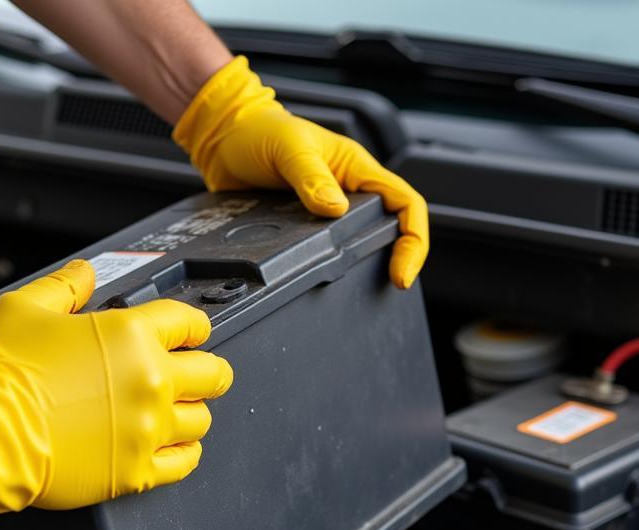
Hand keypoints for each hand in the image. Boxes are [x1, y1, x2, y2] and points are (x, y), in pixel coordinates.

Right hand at [0, 260, 232, 520]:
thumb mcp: (25, 308)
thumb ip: (64, 287)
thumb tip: (84, 273)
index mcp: (131, 335)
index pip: (190, 323)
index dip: (193, 327)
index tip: (190, 334)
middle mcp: (150, 381)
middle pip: (212, 374)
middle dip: (206, 371)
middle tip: (195, 375)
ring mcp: (148, 429)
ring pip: (201, 420)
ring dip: (191, 414)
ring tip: (175, 413)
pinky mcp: (137, 470)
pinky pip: (184, 463)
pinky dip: (184, 453)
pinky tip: (173, 447)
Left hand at [174, 56, 427, 288]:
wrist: (225, 140)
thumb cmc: (258, 131)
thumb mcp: (288, 149)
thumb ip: (311, 177)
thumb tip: (335, 209)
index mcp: (356, 169)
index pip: (405, 202)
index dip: (413, 238)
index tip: (402, 270)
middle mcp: (350, 192)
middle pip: (394, 227)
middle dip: (402, 257)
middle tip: (395, 284)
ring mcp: (330, 212)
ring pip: (367, 242)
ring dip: (374, 265)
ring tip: (372, 288)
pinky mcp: (308, 228)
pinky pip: (333, 251)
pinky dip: (339, 267)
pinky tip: (333, 281)